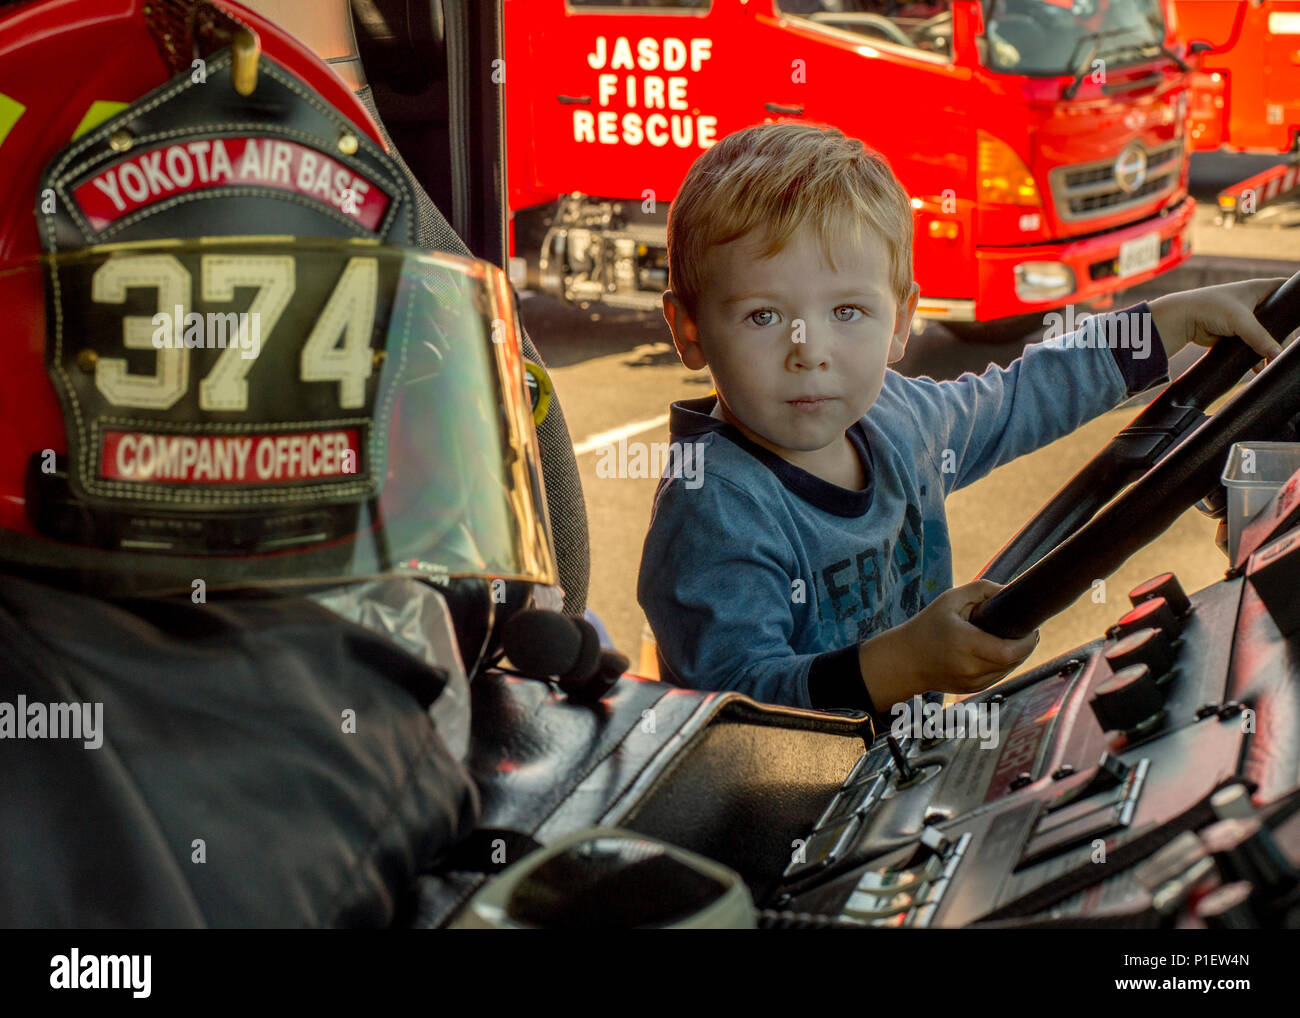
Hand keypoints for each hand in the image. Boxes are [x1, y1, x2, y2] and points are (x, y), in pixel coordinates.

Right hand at [858, 579, 1039, 707]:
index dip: (1027, 641)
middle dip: (1024, 645)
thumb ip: (982, 589)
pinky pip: (999, 676)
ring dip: (1016, 655)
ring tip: (1009, 637)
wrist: (904, 660)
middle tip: (1023, 629)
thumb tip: (1010, 590)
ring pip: (1009, 670)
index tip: (1030, 627)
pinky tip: (996, 650)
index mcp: (965, 643)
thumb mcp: (951, 599)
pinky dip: (1003, 664)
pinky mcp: (972, 689)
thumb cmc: (927, 626)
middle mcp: (969, 667)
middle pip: (1014, 660)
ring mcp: (971, 682)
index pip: (1010, 651)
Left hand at [1149, 277, 1290, 366]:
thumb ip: (1260, 337)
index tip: (1297, 318)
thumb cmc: (1210, 308)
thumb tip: (1276, 354)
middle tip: (1284, 349)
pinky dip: (1255, 355)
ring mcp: (1244, 318)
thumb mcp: (1240, 321)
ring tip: (1271, 362)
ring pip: (1265, 333)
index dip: (1293, 300)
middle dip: (1282, 334)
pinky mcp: (1235, 333)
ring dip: (1268, 347)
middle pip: (1279, 318)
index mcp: (1258, 288)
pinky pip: (1251, 344)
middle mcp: (1254, 302)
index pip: (1285, 289)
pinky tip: (1258, 367)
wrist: (1182, 320)